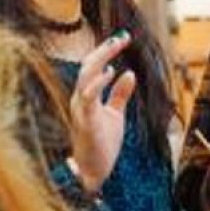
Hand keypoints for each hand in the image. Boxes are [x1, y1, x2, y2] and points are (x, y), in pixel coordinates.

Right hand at [69, 31, 136, 192]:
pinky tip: (111, 72)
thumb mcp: (115, 115)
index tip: (124, 38)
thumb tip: (129, 73)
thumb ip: (120, 94)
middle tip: (123, 37)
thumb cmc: (102, 145)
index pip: (93, 67)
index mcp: (86, 96)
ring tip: (117, 45)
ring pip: (85, 75)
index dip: (106, 51)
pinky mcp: (85, 120)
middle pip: (88, 65)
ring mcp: (80, 109)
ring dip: (101, 58)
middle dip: (105, 49)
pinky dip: (98, 82)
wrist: (94, 173)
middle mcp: (80, 99)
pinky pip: (88, 96)